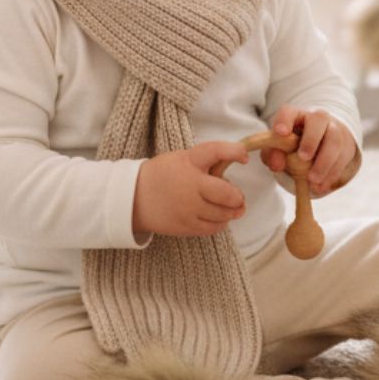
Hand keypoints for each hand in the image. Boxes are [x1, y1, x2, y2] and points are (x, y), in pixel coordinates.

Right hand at [132, 141, 247, 236]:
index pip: (216, 151)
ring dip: (232, 211)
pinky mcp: (185, 225)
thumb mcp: (181, 159)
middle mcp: (191, 184)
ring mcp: (188, 207)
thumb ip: (206, 163)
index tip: (245, 157)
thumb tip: (233, 173)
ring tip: (232, 208)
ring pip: (223, 213)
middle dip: (238, 196)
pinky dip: (221, 223)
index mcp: (189, 161)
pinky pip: (213, 228)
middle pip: (227, 193)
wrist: (133, 197)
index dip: (235, 152)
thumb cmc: (162, 174)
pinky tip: (219, 217)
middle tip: (238, 197)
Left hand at [261, 106, 357, 196]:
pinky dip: (332, 174)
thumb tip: (276, 164)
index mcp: (296, 115)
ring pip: (335, 140)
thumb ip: (273, 154)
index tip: (280, 132)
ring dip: (324, 162)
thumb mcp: (279, 149)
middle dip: (311, 139)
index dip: (284, 120)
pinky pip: (343, 157)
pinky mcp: (346, 146)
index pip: (289, 112)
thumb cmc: (294, 146)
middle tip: (303, 158)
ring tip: (313, 180)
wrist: (320, 145)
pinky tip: (320, 186)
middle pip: (319, 119)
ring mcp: (334, 130)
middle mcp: (317, 118)